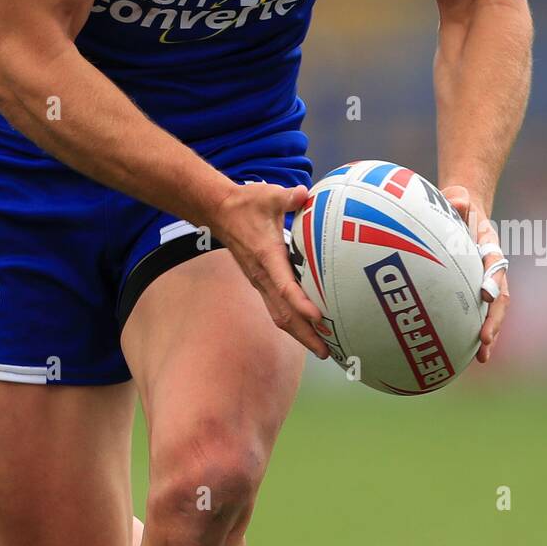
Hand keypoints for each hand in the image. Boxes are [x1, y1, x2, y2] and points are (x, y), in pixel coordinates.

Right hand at [210, 182, 329, 358]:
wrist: (219, 211)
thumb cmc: (246, 203)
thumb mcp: (268, 195)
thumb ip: (288, 197)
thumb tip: (305, 193)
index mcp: (267, 257)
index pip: (284, 286)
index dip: (302, 303)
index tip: (319, 317)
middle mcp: (262, 276)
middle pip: (284, 313)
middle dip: (305, 334)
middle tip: (328, 352)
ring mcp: (260, 281)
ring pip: (279, 315)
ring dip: (300, 334)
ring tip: (323, 349)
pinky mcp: (260, 281)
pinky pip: (277, 307)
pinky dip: (293, 322)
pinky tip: (309, 328)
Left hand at [441, 185, 508, 364]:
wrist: (465, 209)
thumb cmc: (458, 204)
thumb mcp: (457, 197)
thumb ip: (458, 199)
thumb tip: (457, 199)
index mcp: (489, 245)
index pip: (494, 264)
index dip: (492, 280)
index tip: (486, 295)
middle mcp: (493, 267)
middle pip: (500, 297)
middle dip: (495, 320)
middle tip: (484, 339)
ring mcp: (487, 280)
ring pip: (493, 311)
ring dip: (490, 333)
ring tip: (482, 357)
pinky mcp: (475, 289)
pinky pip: (478, 313)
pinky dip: (476, 332)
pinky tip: (467, 355)